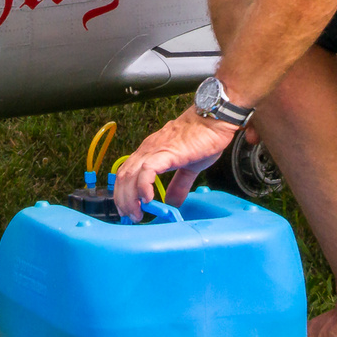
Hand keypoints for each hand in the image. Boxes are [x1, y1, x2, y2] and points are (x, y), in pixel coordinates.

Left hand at [114, 108, 238, 219]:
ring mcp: (154, 150)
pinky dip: (143, 186)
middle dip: (123, 200)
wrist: (214, 119)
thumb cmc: (203, 136)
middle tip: (132, 217)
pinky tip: (148, 199)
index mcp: (151, 153)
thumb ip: (179, 184)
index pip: (126, 174)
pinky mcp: (166, 152)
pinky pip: (147, 170)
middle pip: (122, 177)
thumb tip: (173, 202)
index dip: (123, 194)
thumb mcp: (189, 167)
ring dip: (130, 198)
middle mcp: (147, 150)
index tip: (130, 210)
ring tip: (138, 213)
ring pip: (130, 175)